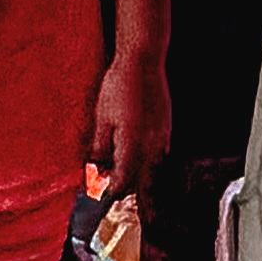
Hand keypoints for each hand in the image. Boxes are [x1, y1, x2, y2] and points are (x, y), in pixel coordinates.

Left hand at [90, 46, 169, 203]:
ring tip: (119, 176)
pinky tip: (135, 157)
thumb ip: (99, 149)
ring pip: (151, 170)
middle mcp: (152, 147)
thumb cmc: (118, 87)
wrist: (143, 61)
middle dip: (124, 190)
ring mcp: (162, 138)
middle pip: (140, 182)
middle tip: (107, 192)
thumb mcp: (102, 119)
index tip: (98, 199)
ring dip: (136, 178)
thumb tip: (94, 173)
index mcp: (133, 147)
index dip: (109, 194)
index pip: (122, 183)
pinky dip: (146, 163)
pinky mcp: (166, 129)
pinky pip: (158, 156)